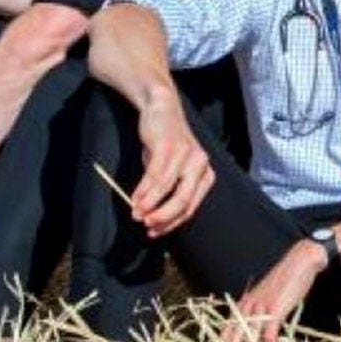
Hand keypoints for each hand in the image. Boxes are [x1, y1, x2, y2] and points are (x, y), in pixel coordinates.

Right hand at [131, 96, 215, 237]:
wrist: (162, 109)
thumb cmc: (165, 144)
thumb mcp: (171, 170)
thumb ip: (167, 191)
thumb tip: (152, 217)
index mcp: (205, 174)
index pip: (190, 207)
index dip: (171, 223)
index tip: (154, 232)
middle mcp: (200, 165)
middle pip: (183, 201)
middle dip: (163, 217)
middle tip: (146, 225)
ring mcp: (187, 154)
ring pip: (167, 188)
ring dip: (149, 204)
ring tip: (135, 213)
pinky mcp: (170, 146)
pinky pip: (156, 174)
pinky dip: (144, 189)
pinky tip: (135, 198)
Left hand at [226, 240, 326, 341]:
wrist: (299, 262)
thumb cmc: (284, 279)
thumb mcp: (265, 295)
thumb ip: (259, 310)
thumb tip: (257, 329)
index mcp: (244, 303)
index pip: (226, 329)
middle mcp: (248, 306)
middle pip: (233, 336)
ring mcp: (261, 307)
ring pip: (249, 336)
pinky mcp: (275, 309)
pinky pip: (269, 332)